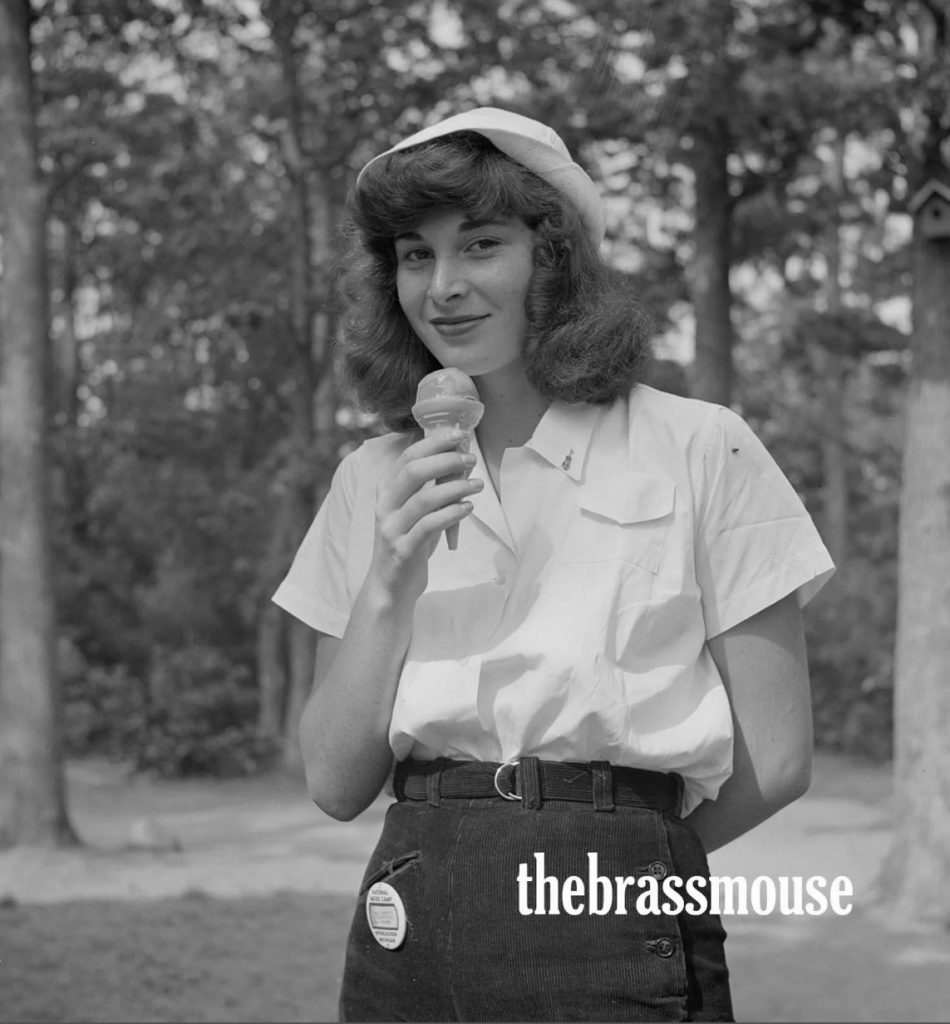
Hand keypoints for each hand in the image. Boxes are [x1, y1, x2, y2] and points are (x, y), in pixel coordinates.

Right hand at [368, 428, 482, 601]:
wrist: (390, 587)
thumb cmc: (408, 543)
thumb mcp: (415, 512)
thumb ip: (430, 488)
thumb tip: (460, 461)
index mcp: (387, 492)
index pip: (408, 456)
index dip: (434, 442)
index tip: (459, 434)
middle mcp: (385, 507)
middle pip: (413, 471)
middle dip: (445, 460)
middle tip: (471, 459)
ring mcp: (392, 529)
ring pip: (424, 499)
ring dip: (455, 487)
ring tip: (477, 485)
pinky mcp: (403, 550)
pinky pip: (429, 526)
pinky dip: (451, 513)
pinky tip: (468, 508)